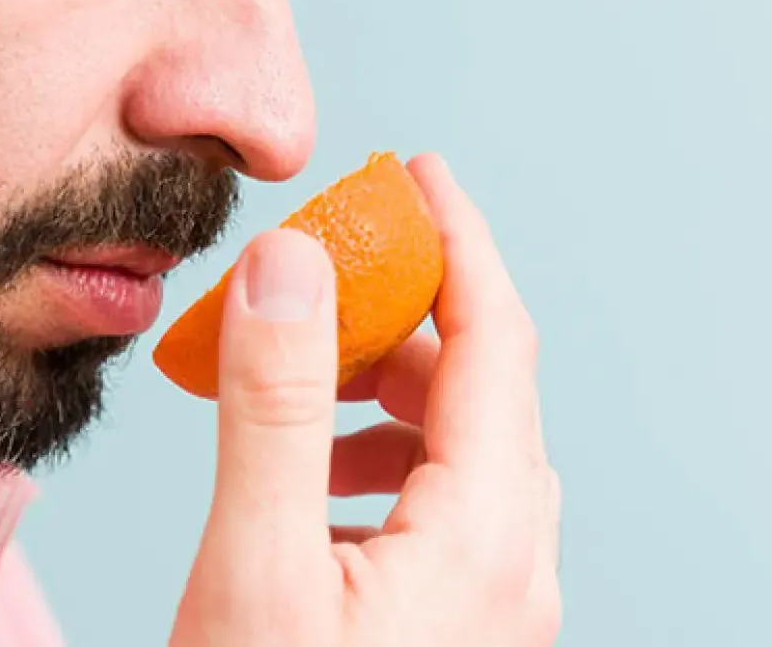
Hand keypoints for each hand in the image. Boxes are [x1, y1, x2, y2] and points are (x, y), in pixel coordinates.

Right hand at [169, 154, 560, 646]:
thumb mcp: (254, 566)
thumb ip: (274, 410)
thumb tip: (288, 265)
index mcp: (485, 540)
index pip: (495, 340)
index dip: (456, 239)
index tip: (413, 171)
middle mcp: (516, 573)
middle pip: (483, 392)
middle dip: (403, 316)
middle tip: (320, 276)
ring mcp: (496, 613)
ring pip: (463, 453)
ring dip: (385, 398)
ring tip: (298, 389)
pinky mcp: (459, 635)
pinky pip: (444, 512)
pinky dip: (381, 462)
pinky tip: (308, 482)